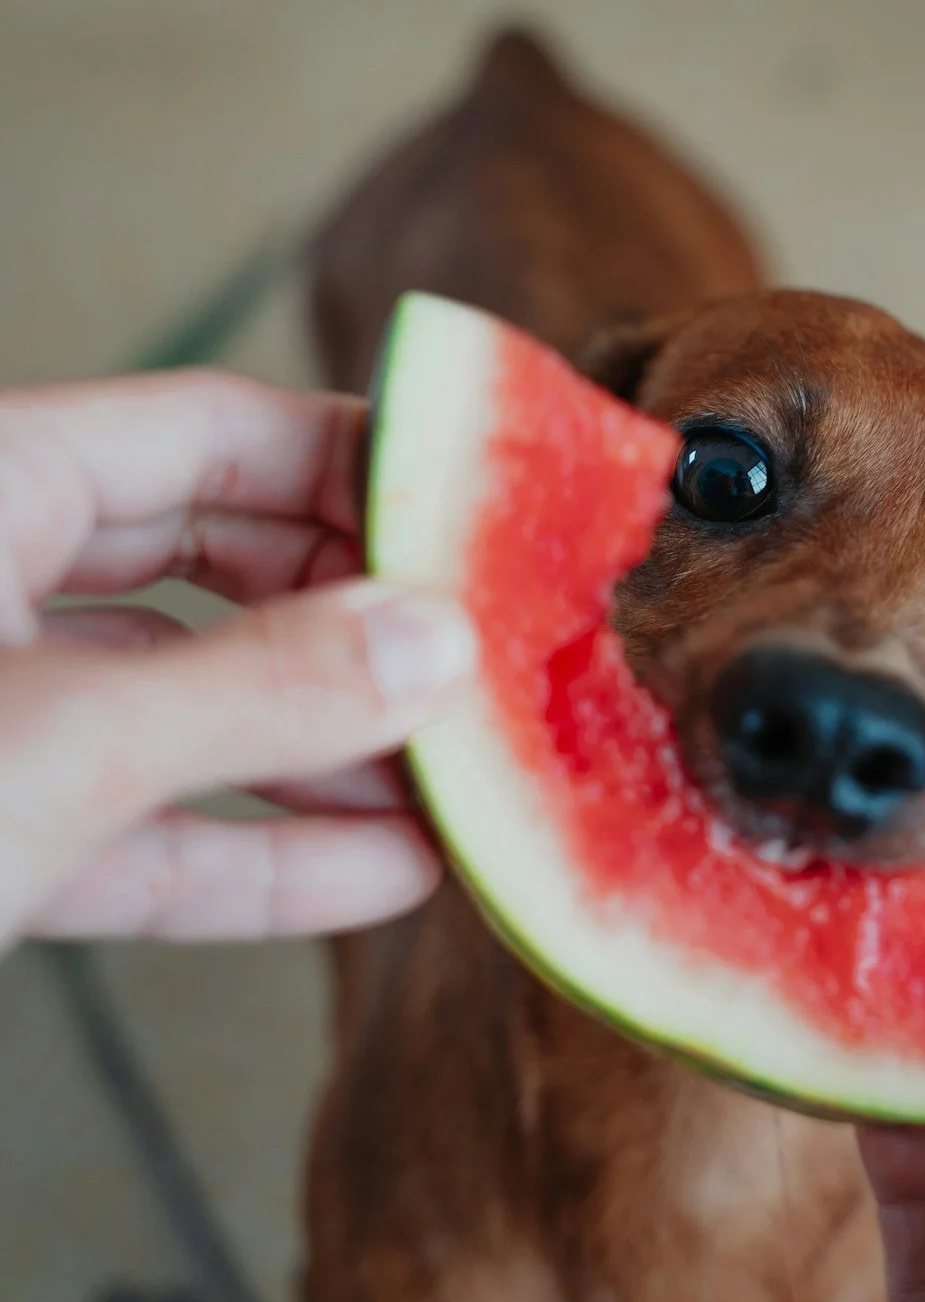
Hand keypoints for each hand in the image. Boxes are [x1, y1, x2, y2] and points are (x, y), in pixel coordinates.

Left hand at [0, 368, 475, 953]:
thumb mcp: (61, 745)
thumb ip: (256, 690)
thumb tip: (435, 639)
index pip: (213, 430)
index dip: (362, 468)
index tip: (486, 523)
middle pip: (213, 560)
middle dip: (356, 624)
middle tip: (483, 664)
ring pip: (180, 701)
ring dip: (323, 751)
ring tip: (458, 784)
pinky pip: (131, 822)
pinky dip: (247, 850)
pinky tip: (381, 871)